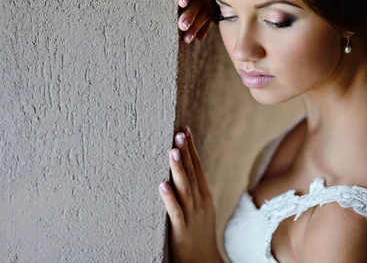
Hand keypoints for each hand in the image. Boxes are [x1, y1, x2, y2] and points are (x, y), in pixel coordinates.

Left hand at [159, 127, 221, 262]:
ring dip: (178, 169)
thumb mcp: (200, 211)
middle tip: (179, 132)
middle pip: (192, 173)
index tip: (185, 130)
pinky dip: (169, 198)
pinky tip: (162, 185)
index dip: (191, 149)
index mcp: (204, 197)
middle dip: (186, 152)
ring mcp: (191, 216)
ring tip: (172, 151)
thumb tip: (182, 173)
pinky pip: (174, 212)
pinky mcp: (181, 230)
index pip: (197, 168)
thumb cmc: (198, 236)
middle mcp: (200, 203)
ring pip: (184, 189)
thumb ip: (193, 193)